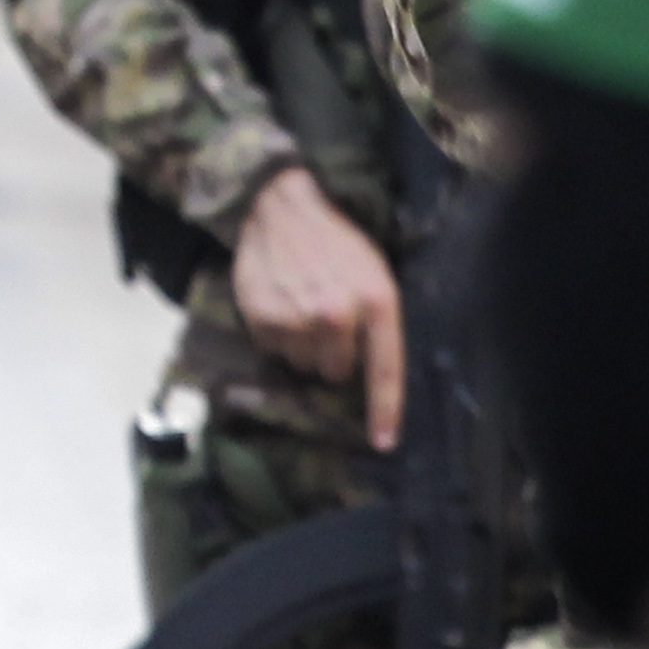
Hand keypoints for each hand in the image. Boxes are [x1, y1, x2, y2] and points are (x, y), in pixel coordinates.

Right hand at [231, 164, 404, 448]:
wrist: (283, 205)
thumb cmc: (339, 241)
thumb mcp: (374, 273)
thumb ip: (377, 321)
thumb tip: (367, 374)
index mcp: (376, 301)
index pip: (384, 371)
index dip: (386, 412)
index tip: (384, 444)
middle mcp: (337, 314)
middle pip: (337, 373)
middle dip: (334, 355)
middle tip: (328, 321)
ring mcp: (296, 318)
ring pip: (302, 364)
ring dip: (303, 345)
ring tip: (301, 307)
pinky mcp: (262, 317)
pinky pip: (273, 350)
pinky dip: (277, 334)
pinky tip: (280, 303)